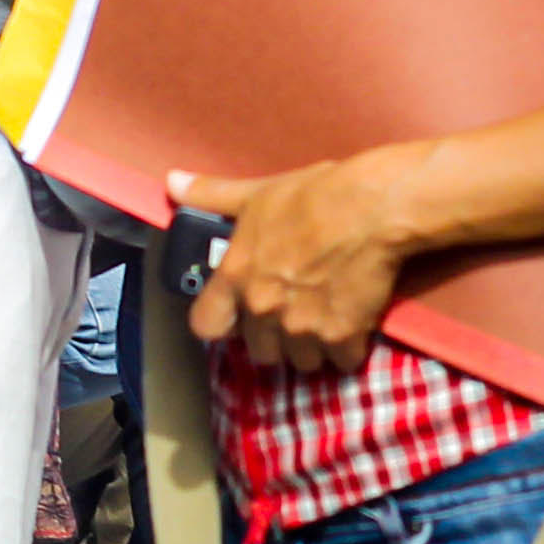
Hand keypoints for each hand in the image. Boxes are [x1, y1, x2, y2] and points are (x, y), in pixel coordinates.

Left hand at [170, 155, 420, 372]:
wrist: (373, 208)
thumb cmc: (313, 195)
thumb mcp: (257, 192)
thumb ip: (213, 195)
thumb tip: (171, 182)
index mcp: (236, 277)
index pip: (206, 326)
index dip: (221, 323)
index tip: (238, 315)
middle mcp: (263, 309)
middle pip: (260, 352)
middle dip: (275, 338)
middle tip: (294, 313)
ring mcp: (302, 328)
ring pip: (301, 361)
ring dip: (311, 347)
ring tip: (325, 321)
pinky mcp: (342, 337)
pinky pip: (341, 360)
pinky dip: (348, 348)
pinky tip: (355, 325)